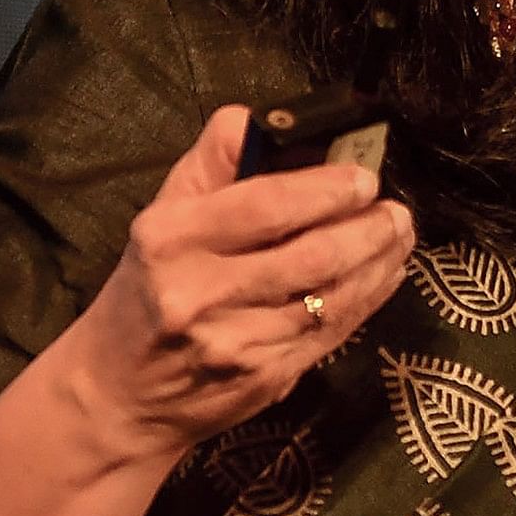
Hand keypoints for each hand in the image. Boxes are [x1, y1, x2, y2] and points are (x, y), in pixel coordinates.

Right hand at [50, 105, 413, 468]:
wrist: (118, 397)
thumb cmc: (145, 289)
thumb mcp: (160, 217)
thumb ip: (212, 163)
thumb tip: (256, 117)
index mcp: (171, 239)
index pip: (267, 204)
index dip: (327, 188)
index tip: (364, 177)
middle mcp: (200, 292)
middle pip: (313, 253)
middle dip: (369, 227)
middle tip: (394, 209)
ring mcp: (235, 341)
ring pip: (333, 295)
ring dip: (380, 260)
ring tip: (398, 234)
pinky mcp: (265, 378)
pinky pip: (334, 331)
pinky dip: (370, 296)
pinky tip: (385, 273)